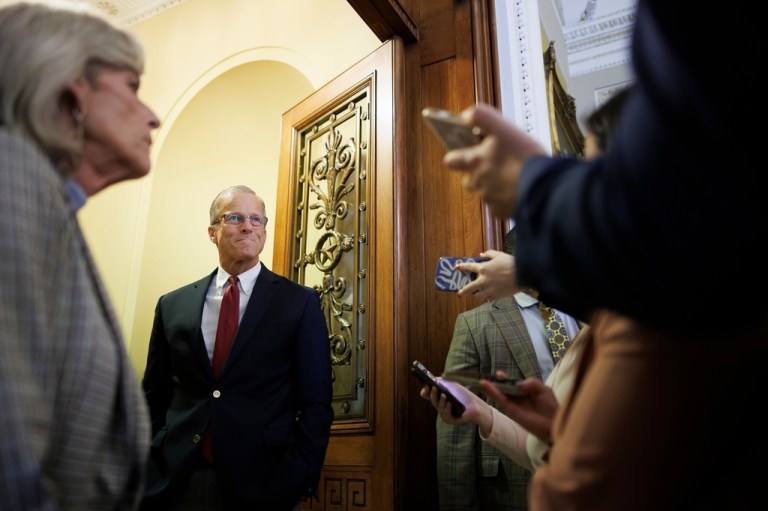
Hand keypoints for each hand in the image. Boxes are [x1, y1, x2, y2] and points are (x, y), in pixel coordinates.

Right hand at [419, 378, 493, 433]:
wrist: (475, 405)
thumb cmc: (463, 395)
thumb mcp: (452, 385)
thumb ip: (442, 381)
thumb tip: (433, 379)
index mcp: (438, 398)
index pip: (428, 395)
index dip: (426, 391)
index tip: (427, 385)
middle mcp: (439, 406)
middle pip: (433, 400)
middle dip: (433, 394)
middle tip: (434, 387)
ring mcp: (444, 414)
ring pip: (439, 407)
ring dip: (441, 401)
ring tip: (443, 395)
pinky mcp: (450, 420)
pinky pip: (446, 415)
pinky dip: (448, 409)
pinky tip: (449, 403)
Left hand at [443, 103, 546, 217]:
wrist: (545, 188)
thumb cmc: (525, 158)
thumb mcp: (503, 127)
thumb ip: (482, 116)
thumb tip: (466, 116)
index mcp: (475, 162)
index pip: (451, 160)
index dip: (457, 155)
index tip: (465, 150)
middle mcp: (478, 182)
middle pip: (468, 178)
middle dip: (476, 172)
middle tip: (495, 163)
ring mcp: (489, 199)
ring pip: (484, 191)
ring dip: (493, 184)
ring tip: (512, 174)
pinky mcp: (501, 212)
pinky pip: (498, 205)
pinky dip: (505, 198)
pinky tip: (518, 188)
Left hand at [455, 250, 517, 300]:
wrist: (523, 275)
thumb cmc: (511, 263)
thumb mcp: (499, 255)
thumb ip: (488, 254)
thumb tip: (481, 255)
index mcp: (483, 269)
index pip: (469, 267)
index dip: (462, 267)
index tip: (457, 268)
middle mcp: (483, 280)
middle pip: (468, 289)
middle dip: (462, 292)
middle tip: (459, 294)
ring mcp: (489, 290)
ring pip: (477, 296)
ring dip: (476, 294)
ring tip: (477, 293)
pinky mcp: (496, 296)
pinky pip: (488, 298)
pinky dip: (488, 297)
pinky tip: (490, 294)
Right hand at [478, 376, 557, 443]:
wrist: (554, 423)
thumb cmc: (551, 407)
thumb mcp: (543, 390)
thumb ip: (531, 383)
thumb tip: (518, 384)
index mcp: (524, 391)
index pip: (512, 383)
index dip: (504, 379)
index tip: (498, 374)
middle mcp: (516, 397)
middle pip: (502, 388)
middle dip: (493, 382)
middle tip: (481, 377)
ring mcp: (512, 404)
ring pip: (498, 393)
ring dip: (488, 387)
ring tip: (478, 381)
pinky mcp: (511, 411)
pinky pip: (500, 400)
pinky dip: (492, 392)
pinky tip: (485, 385)